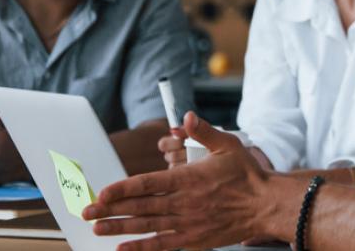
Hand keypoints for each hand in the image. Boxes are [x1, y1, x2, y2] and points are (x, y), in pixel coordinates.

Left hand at [86, 111, 288, 250]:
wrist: (267, 205)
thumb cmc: (248, 175)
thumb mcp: (228, 145)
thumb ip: (204, 132)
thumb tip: (187, 117)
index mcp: (189, 178)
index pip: (147, 183)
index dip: (122, 189)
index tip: (102, 192)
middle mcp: (185, 202)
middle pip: (141, 207)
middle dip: (111, 210)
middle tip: (87, 212)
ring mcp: (189, 223)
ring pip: (148, 227)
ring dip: (120, 228)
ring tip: (98, 229)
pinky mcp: (195, 239)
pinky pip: (163, 245)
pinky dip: (142, 248)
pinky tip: (124, 249)